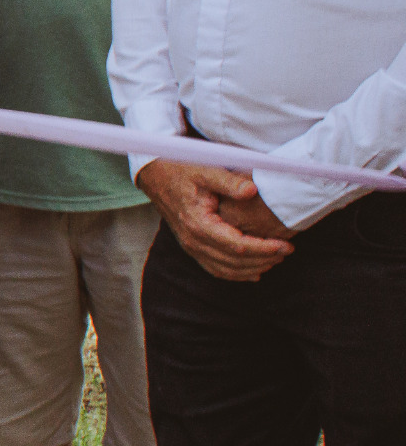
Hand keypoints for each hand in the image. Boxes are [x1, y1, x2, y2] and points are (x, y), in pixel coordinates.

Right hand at [138, 158, 295, 281]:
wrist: (157, 176)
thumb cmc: (183, 171)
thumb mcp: (206, 170)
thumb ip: (229, 182)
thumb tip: (253, 191)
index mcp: (198, 224)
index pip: (237, 246)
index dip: (264, 248)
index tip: (286, 245)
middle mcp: (192, 240)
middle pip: (234, 262)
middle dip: (264, 259)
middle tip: (288, 251)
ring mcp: (190, 246)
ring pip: (226, 270)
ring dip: (253, 268)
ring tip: (276, 259)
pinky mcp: (191, 247)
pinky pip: (215, 269)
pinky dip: (237, 274)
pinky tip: (254, 272)